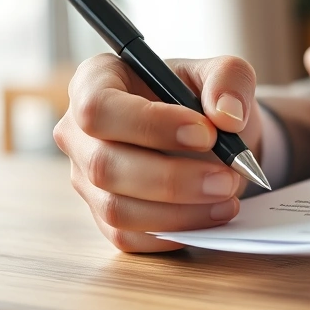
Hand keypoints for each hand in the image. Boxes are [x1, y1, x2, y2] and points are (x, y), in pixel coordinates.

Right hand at [53, 54, 262, 251]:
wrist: (210, 135)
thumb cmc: (203, 97)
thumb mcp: (225, 73)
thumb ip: (229, 79)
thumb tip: (227, 115)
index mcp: (96, 81)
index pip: (98, 107)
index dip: (150, 124)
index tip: (206, 133)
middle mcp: (79, 132)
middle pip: (103, 165)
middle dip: (173, 178)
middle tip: (229, 176)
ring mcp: (86, 178)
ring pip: (116, 208)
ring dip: (179, 211)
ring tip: (228, 198)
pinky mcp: (104, 215)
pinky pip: (128, 236)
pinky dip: (174, 231)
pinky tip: (211, 216)